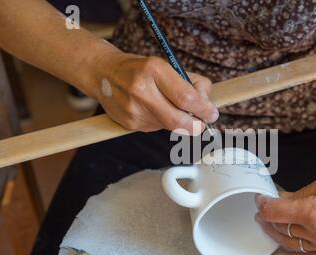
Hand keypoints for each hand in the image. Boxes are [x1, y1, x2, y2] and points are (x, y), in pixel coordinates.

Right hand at [93, 51, 218, 134]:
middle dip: (196, 126)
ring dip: (178, 121)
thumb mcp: (167, 65)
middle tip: (203, 123)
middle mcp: (142, 90)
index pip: (186, 98)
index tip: (212, 113)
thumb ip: (191, 83)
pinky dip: (161, 121)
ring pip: (170, 126)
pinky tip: (151, 109)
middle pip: (179, 121)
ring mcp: (134, 110)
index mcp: (154, 70)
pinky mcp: (129, 123)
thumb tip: (207, 105)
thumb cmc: (141, 69)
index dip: (204, 110)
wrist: (103, 73)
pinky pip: (156, 128)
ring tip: (167, 105)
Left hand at [255, 166, 315, 254]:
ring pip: (290, 244)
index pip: (276, 211)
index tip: (260, 198)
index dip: (263, 204)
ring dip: (275, 235)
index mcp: (314, 211)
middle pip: (280, 228)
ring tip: (268, 226)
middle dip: (267, 218)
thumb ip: (306, 190)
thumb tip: (288, 196)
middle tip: (263, 210)